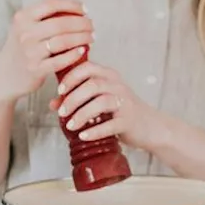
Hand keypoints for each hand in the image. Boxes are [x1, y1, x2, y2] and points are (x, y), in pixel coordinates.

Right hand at [0, 0, 93, 104]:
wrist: (5, 74)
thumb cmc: (22, 47)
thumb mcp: (24, 27)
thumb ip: (43, 17)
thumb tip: (75, 8)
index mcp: (23, 18)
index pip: (51, 4)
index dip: (71, 4)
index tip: (85, 9)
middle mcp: (25, 33)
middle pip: (61, 23)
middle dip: (82, 23)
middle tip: (92, 25)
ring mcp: (30, 52)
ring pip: (63, 41)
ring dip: (82, 38)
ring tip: (91, 37)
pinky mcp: (36, 69)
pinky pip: (61, 60)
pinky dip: (74, 54)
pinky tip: (83, 50)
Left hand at [51, 61, 165, 149]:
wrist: (150, 126)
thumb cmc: (122, 111)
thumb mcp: (101, 100)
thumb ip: (79, 98)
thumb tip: (53, 104)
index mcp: (110, 76)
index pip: (88, 68)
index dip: (71, 77)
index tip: (60, 90)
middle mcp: (118, 86)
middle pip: (92, 85)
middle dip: (73, 98)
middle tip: (61, 112)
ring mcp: (125, 103)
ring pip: (101, 103)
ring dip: (81, 114)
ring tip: (70, 126)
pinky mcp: (129, 121)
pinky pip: (110, 125)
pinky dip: (95, 131)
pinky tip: (83, 136)